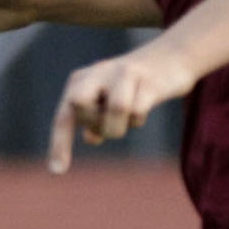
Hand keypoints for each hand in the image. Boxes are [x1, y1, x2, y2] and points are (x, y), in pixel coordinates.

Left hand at [47, 46, 192, 170]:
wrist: (172, 58)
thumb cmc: (133, 86)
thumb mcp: (107, 102)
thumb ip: (95, 120)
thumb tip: (90, 138)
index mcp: (81, 80)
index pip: (64, 115)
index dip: (59, 143)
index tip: (57, 171)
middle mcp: (98, 72)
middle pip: (79, 103)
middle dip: (95, 123)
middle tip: (108, 122)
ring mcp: (124, 73)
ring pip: (115, 108)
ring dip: (120, 126)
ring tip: (128, 119)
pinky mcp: (148, 81)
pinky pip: (138, 111)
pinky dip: (139, 120)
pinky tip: (145, 107)